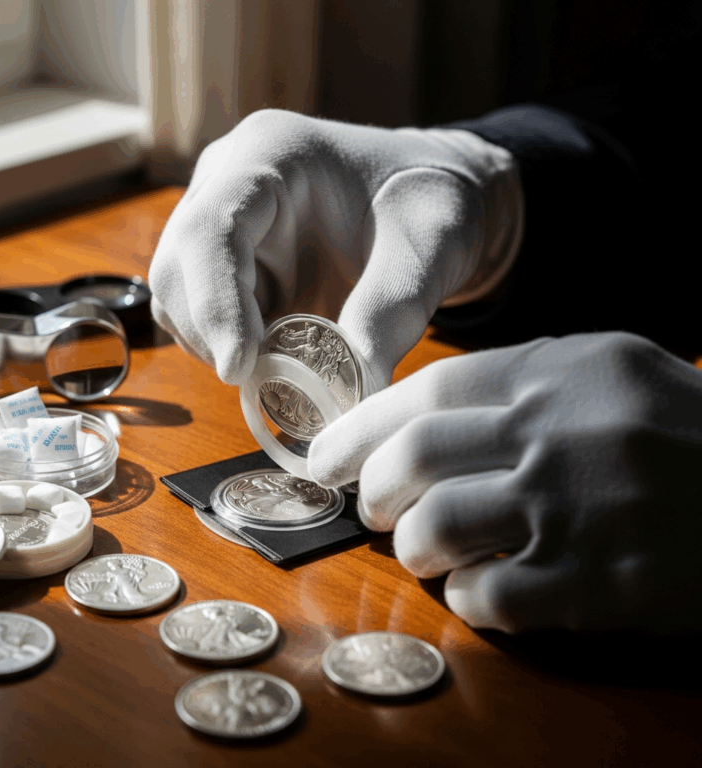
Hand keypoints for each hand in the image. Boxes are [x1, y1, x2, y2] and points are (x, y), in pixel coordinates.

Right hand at [149, 109, 522, 384]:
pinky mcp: (229, 260)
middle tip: (268, 378)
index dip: (216, 302)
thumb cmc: (431, 204)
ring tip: (278, 364)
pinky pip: (200, 313)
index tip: (239, 366)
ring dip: (215, 344)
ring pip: (178, 297)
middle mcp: (229, 182)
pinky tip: (272, 353)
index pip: (212, 228)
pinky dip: (227, 345)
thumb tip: (354, 386)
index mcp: (272, 155)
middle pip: (178, 268)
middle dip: (213, 333)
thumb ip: (394, 308)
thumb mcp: (431, 246)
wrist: (426, 202)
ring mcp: (223, 221)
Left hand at [308, 333, 701, 632]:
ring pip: (436, 528)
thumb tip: (418, 416)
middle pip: (415, 458)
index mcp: (555, 372)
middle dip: (375, 490)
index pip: (428, 391)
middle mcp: (556, 432)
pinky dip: (465, 596)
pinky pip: (488, 595)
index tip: (327, 454)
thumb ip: (518, 382)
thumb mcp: (605, 372)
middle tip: (374, 506)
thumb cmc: (680, 430)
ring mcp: (573, 508)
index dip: (362, 425)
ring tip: (421, 548)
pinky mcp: (593, 583)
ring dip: (412, 546)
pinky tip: (478, 587)